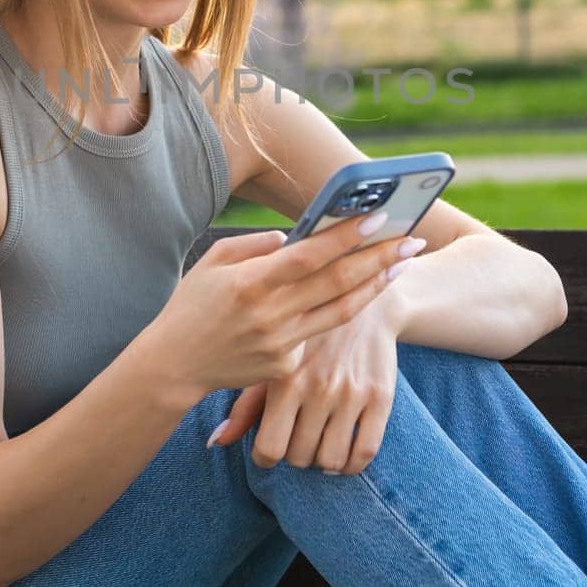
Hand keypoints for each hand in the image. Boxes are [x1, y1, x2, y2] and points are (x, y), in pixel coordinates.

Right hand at [148, 215, 416, 401]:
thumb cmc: (192, 305)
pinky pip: (317, 337)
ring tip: (401, 265)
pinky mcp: (284, 367)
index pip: (309, 257)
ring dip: (375, 286)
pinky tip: (357, 296)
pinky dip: (336, 314)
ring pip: (340, 312)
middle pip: (336, 283)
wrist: (174, 365)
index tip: (379, 219)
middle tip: (412, 240)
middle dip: (379, 259)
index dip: (346, 238)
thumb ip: (254, 245)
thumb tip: (296, 237)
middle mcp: (269, 314)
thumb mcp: (213, 262)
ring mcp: (279, 344)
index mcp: (250, 283)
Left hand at [208, 282, 404, 475]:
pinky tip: (343, 453)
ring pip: (332, 460)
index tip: (268, 451)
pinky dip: (352, 464)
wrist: (364, 301)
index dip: (265, 457)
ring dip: (322, 460)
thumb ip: (246, 404)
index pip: (270, 447)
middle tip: (295, 440)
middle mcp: (318, 387)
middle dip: (294, 455)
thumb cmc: (308, 336)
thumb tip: (217, 442)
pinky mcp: (380, 396)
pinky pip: (365, 451)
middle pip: (300, 457)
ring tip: (318, 445)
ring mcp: (351, 393)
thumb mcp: (273, 360)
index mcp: (285, 378)